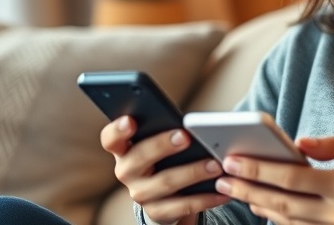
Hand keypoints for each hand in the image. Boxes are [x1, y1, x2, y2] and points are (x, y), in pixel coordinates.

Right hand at [101, 116, 230, 223]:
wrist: (168, 194)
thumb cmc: (166, 156)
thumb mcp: (160, 142)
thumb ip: (165, 130)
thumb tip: (187, 122)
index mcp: (124, 149)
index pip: (111, 138)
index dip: (118, 130)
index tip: (131, 120)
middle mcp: (127, 171)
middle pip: (139, 158)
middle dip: (162, 145)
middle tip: (185, 136)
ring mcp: (141, 194)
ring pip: (164, 182)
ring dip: (192, 172)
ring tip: (215, 164)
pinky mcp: (158, 212)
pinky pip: (182, 206)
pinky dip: (205, 197)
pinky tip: (222, 190)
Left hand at [215, 136, 333, 224]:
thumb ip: (333, 146)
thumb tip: (297, 143)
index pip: (291, 177)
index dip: (258, 170)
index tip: (233, 160)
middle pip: (282, 203)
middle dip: (247, 189)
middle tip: (220, 176)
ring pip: (288, 222)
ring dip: (258, 206)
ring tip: (235, 191)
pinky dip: (281, 222)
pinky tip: (265, 209)